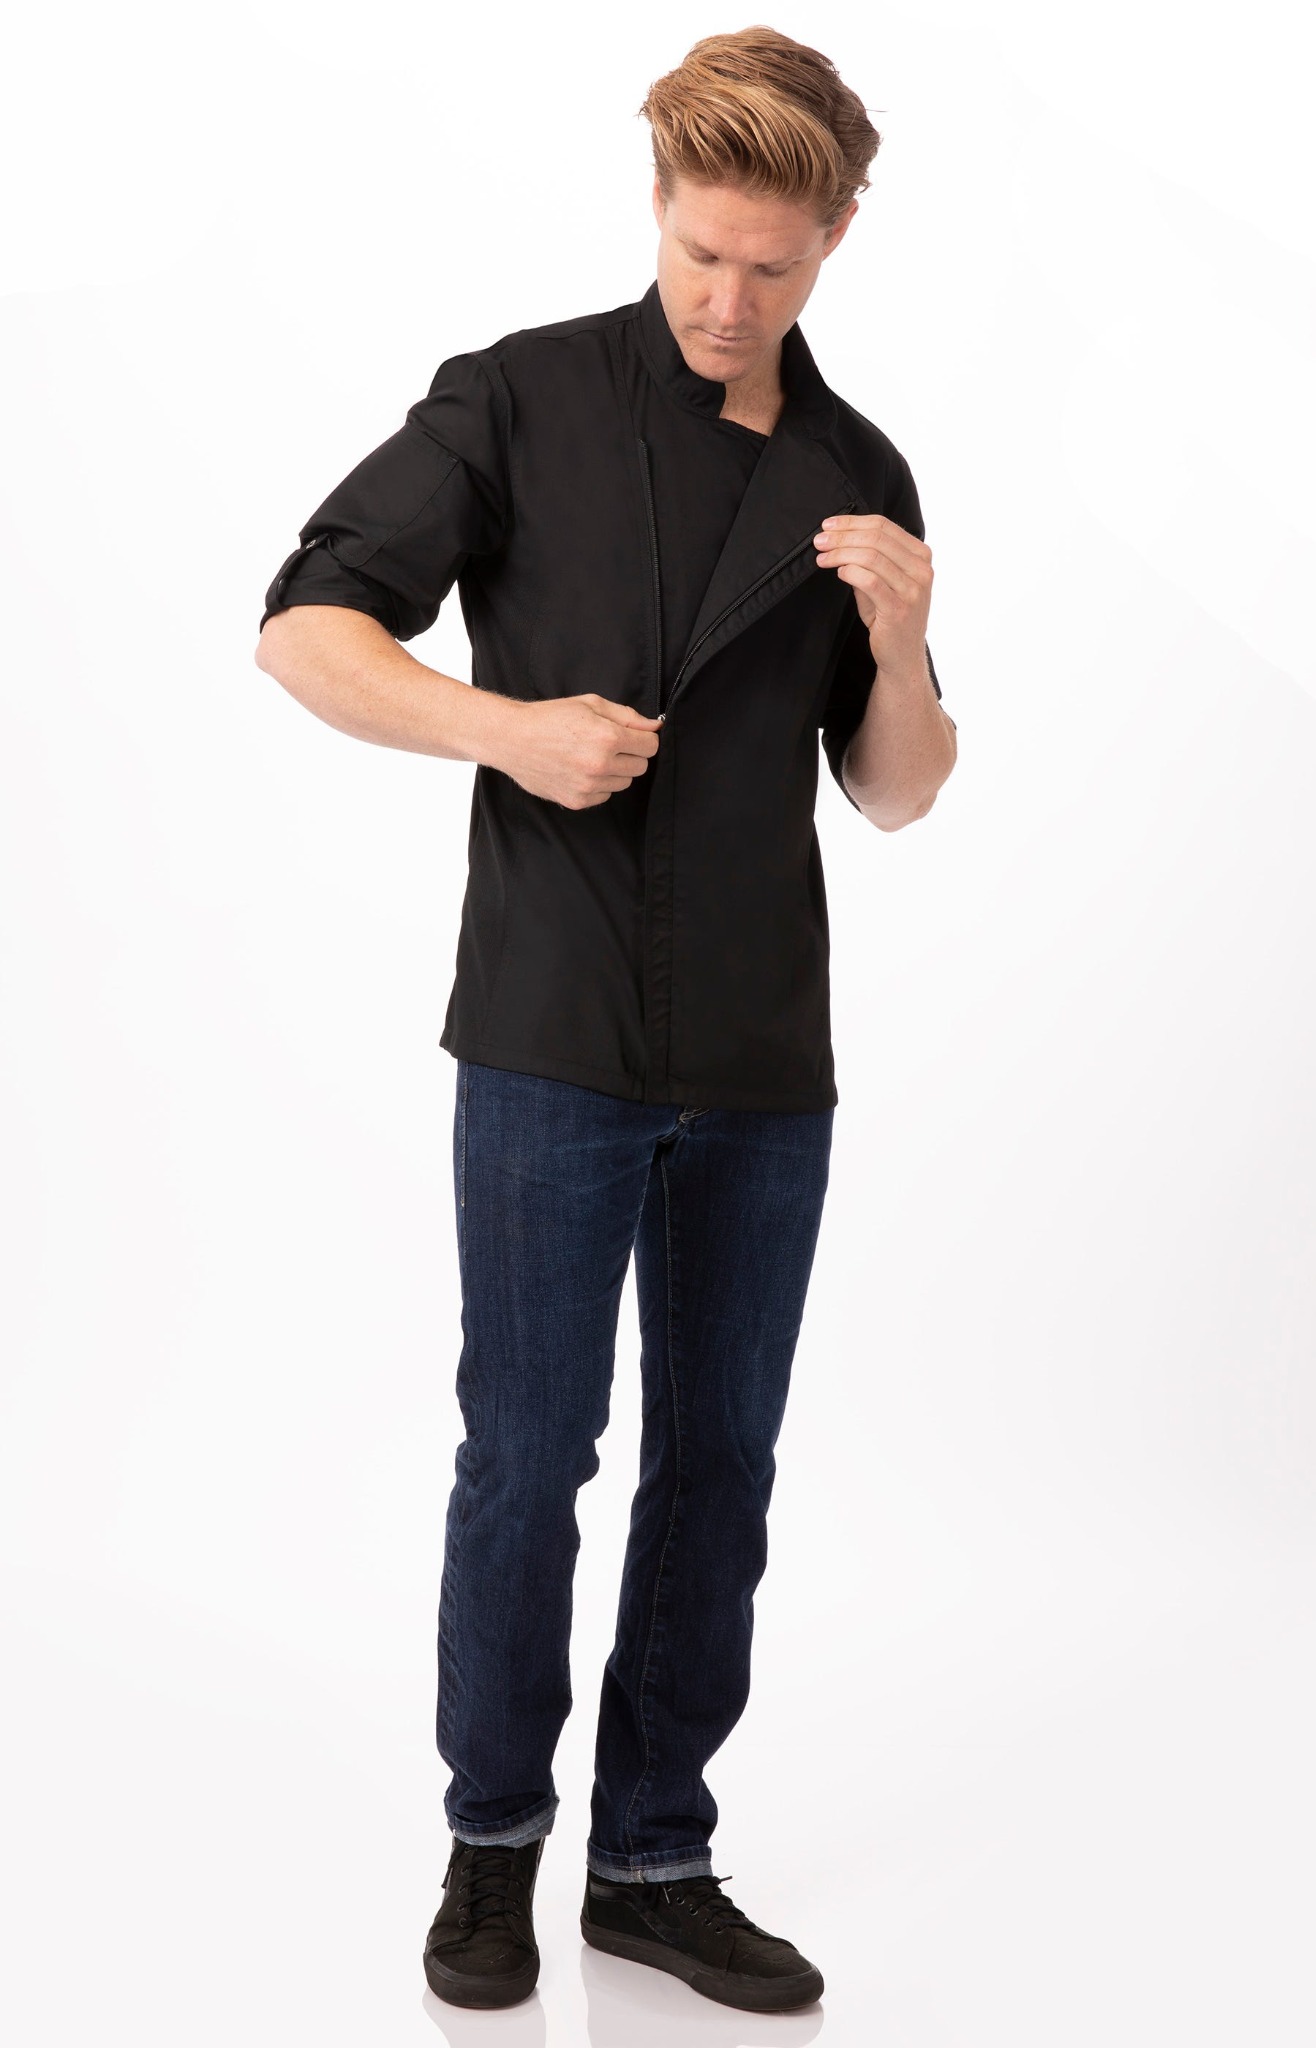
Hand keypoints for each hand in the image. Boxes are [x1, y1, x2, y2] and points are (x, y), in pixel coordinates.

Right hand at [493, 693, 662, 808]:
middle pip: (641, 766)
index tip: (632, 735)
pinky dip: (598, 785)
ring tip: (590, 755)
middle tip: (608, 744)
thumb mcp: (591, 704)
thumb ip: (627, 715)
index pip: (650, 745)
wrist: (512, 739)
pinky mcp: (577, 801)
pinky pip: (604, 795)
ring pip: (623, 783)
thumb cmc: (550, 717)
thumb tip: (655, 726)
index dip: (644, 738)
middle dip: (631, 754)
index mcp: (607, 737)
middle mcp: (600, 765)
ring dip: (615, 770)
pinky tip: (579, 769)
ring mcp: (588, 786)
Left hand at [813, 514, 932, 678]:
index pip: (884, 526)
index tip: (828, 525)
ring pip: (872, 557)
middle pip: (876, 538)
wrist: (902, 656)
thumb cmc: (889, 617)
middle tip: (820, 540)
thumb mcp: (884, 581)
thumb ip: (869, 558)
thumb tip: (837, 536)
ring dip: (841, 554)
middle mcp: (921, 570)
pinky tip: (838, 572)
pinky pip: (870, 580)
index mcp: (921, 556)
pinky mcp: (899, 609)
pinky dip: (850, 572)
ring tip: (822, 557)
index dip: (852, 522)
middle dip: (842, 536)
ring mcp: (913, 590)